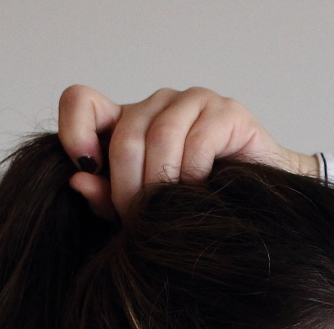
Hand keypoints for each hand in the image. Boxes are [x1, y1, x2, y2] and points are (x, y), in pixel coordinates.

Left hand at [58, 85, 317, 218]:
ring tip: (169, 213)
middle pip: (125, 133)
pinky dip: (194, 175)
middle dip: (128, 185)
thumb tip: (78, 182)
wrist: (258, 210)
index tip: (86, 167)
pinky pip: (198, 141)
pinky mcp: (227, 112)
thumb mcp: (143, 210)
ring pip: (159, 136)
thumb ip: (108, 197)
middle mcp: (158, 104)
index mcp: (129, 122)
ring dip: (160, 183)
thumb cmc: (197, 210)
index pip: (82, 101)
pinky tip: (200, 194)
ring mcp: (193, 102)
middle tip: (138, 221)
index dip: (74, 129)